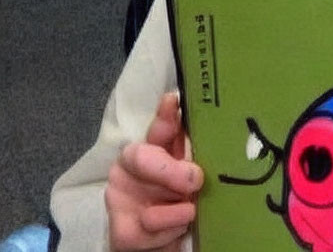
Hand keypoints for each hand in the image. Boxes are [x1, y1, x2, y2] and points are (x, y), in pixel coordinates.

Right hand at [106, 92, 203, 250]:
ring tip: (191, 210)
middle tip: (196, 180)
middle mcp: (129, 168)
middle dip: (170, 171)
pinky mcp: (121, 232)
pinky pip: (150, 227)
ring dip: (178, 209)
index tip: (173, 100)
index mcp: (152, 149)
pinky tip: (180, 228)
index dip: (165, 115)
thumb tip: (206, 123)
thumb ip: (193, 150)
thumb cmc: (180, 200)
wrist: (162, 241)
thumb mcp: (190, 173)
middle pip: (142, 157)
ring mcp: (119, 198)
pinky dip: (171, 229)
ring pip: (149, 197)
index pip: (159, 128)